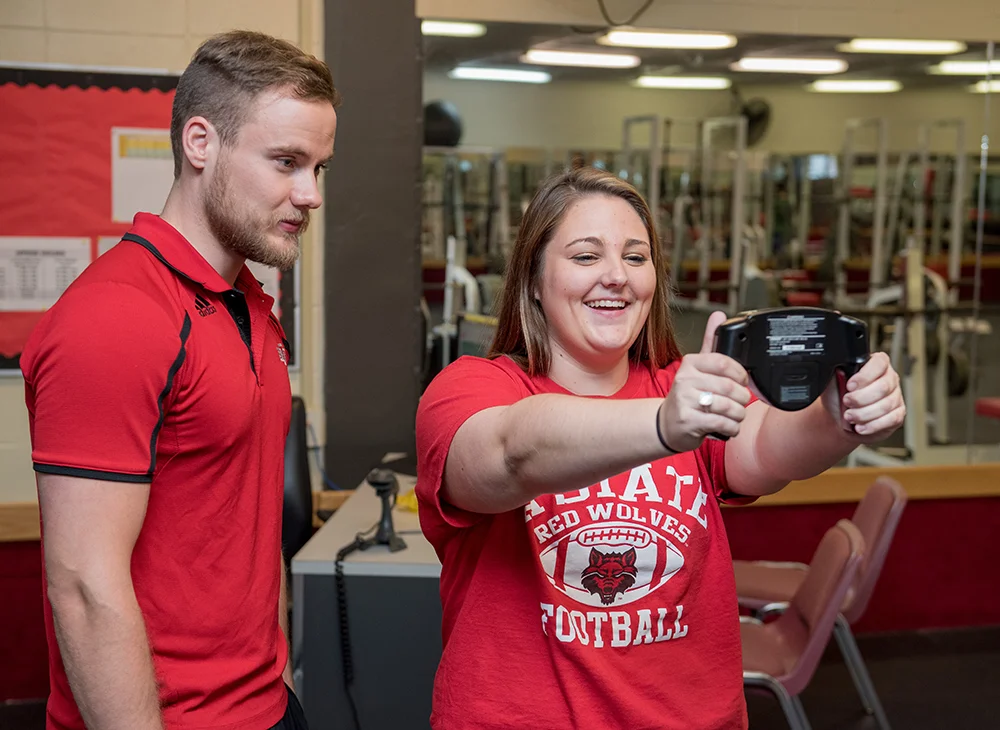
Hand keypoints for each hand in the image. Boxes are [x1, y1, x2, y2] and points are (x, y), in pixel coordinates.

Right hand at [658, 311, 752, 452]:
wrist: (667, 424)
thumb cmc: (687, 396)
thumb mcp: (697, 368)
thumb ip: (710, 342)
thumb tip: (719, 315)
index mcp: (690, 364)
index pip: (724, 362)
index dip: (740, 374)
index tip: (743, 381)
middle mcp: (685, 380)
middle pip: (729, 387)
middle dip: (742, 398)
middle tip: (741, 402)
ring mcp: (684, 400)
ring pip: (728, 406)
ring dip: (738, 414)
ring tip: (735, 415)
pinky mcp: (688, 420)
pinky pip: (721, 423)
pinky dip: (732, 427)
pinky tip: (728, 426)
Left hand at [827, 351, 904, 442]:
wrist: (838, 418)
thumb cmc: (837, 396)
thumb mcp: (833, 382)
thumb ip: (837, 374)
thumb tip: (840, 372)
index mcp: (875, 364)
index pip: (879, 363)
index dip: (864, 376)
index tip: (849, 386)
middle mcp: (889, 378)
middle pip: (883, 387)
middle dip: (861, 398)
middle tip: (846, 402)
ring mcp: (896, 397)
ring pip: (886, 405)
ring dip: (864, 414)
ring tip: (849, 416)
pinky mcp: (897, 414)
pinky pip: (891, 420)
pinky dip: (872, 425)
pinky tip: (860, 426)